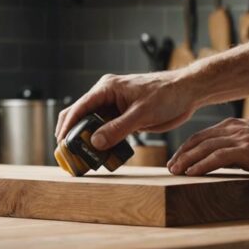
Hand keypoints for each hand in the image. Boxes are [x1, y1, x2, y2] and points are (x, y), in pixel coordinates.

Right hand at [55, 71, 198, 149]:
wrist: (187, 93)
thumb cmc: (166, 94)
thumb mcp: (141, 114)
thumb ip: (118, 128)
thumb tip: (94, 142)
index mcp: (107, 88)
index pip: (79, 107)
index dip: (67, 126)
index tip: (61, 144)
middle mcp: (106, 96)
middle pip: (80, 116)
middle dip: (72, 135)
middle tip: (69, 156)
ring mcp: (114, 107)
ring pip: (92, 125)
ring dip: (87, 141)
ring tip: (83, 160)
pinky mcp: (122, 117)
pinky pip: (106, 131)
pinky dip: (101, 143)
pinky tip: (100, 156)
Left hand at [167, 118, 248, 176]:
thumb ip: (238, 145)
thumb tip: (222, 159)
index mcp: (234, 125)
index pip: (203, 135)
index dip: (187, 147)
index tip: (178, 159)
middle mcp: (234, 128)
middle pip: (199, 140)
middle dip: (182, 154)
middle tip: (170, 167)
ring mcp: (240, 138)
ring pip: (204, 148)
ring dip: (186, 160)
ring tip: (175, 171)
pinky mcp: (246, 150)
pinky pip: (217, 157)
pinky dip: (201, 164)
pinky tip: (191, 173)